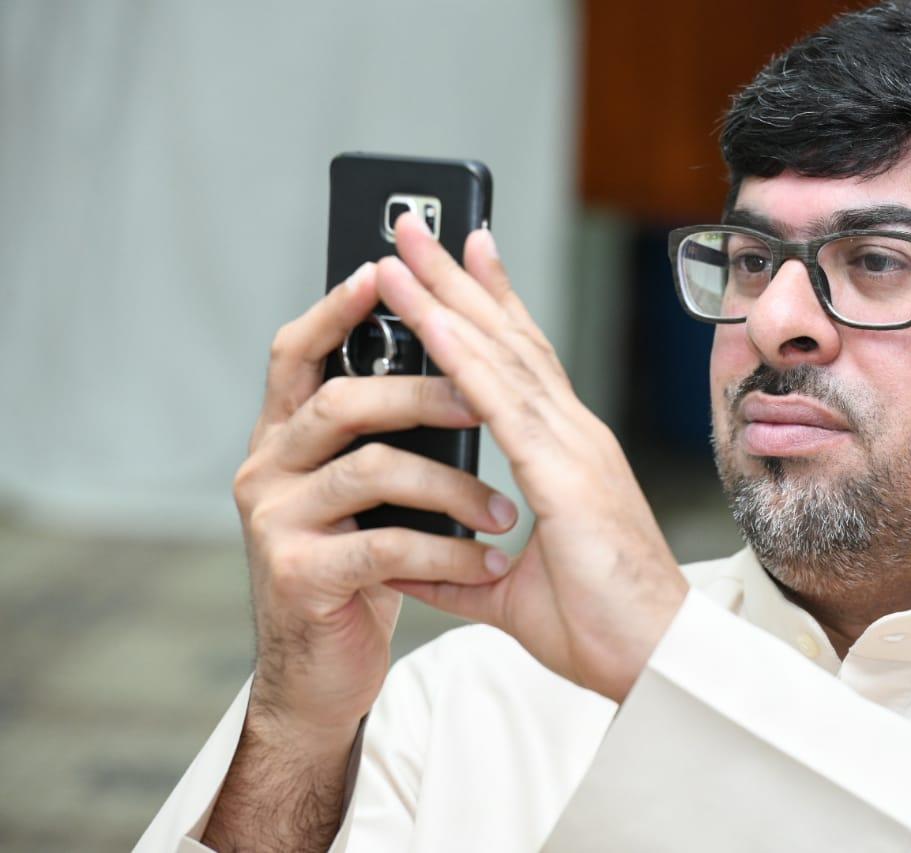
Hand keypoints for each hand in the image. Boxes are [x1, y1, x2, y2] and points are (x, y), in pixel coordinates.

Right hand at [231, 262, 519, 737]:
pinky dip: (449, 554)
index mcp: (286, 439)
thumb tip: (448, 356)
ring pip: (371, 470)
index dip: (338, 308)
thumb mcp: (370, 494)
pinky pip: (385, 546)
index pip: (298, 352)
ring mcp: (274, 523)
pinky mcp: (297, 575)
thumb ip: (383, 433)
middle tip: (485, 399)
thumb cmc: (360, 572)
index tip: (384, 268)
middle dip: (422, 391)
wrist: (324, 676)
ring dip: (453, 486)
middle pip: (342, 400)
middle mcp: (266, 469)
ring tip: (504, 513)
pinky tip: (488, 565)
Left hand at [375, 215, 689, 702]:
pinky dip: (462, 354)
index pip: (521, 364)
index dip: (489, 305)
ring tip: (402, 247)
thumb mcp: (510, 593)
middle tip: (416, 223)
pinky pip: (502, 401)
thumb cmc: (603, 625)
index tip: (460, 259)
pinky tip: (427, 318)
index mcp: (567, 454)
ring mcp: (575, 446)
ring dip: (446, 296)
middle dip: (457, 278)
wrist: (655, 661)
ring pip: (501, 354)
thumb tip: (413, 561)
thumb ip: (460, 570)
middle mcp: (574, 434)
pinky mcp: (567, 473)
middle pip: (507, 338)